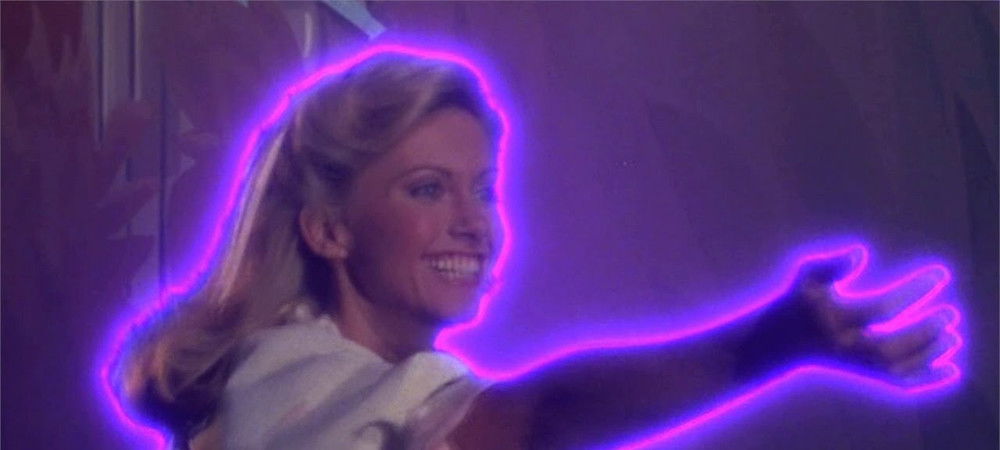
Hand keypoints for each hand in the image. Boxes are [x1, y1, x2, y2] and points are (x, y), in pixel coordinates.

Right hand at [795, 246, 961, 389]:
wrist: (781, 342)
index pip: (880, 308)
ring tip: (954, 337)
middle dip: (922, 332)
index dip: (913, 292)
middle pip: (888, 346)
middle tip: (951, 314)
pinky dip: (925, 378)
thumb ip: (832, 264)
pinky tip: (952, 370)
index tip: (941, 276)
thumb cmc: (800, 301)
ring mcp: (853, 364)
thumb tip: (862, 252)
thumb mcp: (807, 277)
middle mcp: (842, 346)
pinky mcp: (862, 374)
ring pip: (895, 369)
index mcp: (832, 319)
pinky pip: (895, 382)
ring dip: (927, 355)